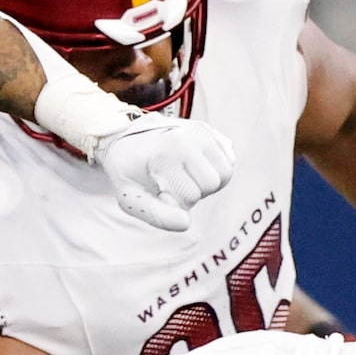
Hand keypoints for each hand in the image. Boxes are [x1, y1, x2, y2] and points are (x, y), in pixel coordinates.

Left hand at [93, 114, 234, 230]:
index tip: (158, 191)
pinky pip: (229, 160)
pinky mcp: (209, 130)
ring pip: (226, 172)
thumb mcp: (131, 198)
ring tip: (185, 176)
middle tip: (174, 183)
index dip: (176, 202)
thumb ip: (157, 216)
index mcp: (167, 153)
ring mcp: (201, 131)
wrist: (126, 139)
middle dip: (196, 191)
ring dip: (208, 181)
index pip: (191, 195)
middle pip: (213, 183)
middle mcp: (188, 137)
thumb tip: (186, 224)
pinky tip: (194, 166)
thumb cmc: (129, 172)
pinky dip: (216, 169)